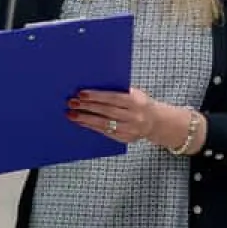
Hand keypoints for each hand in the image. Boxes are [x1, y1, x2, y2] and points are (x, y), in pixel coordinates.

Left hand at [67, 88, 181, 145]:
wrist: (155, 121)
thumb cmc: (139, 103)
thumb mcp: (134, 93)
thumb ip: (118, 91)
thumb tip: (93, 89)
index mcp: (136, 101)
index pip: (113, 98)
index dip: (96, 96)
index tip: (81, 94)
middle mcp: (134, 116)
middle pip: (106, 111)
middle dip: (87, 107)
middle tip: (72, 103)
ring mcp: (130, 129)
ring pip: (104, 124)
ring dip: (85, 119)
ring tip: (71, 114)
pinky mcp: (125, 138)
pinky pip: (105, 132)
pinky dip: (92, 127)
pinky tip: (81, 122)